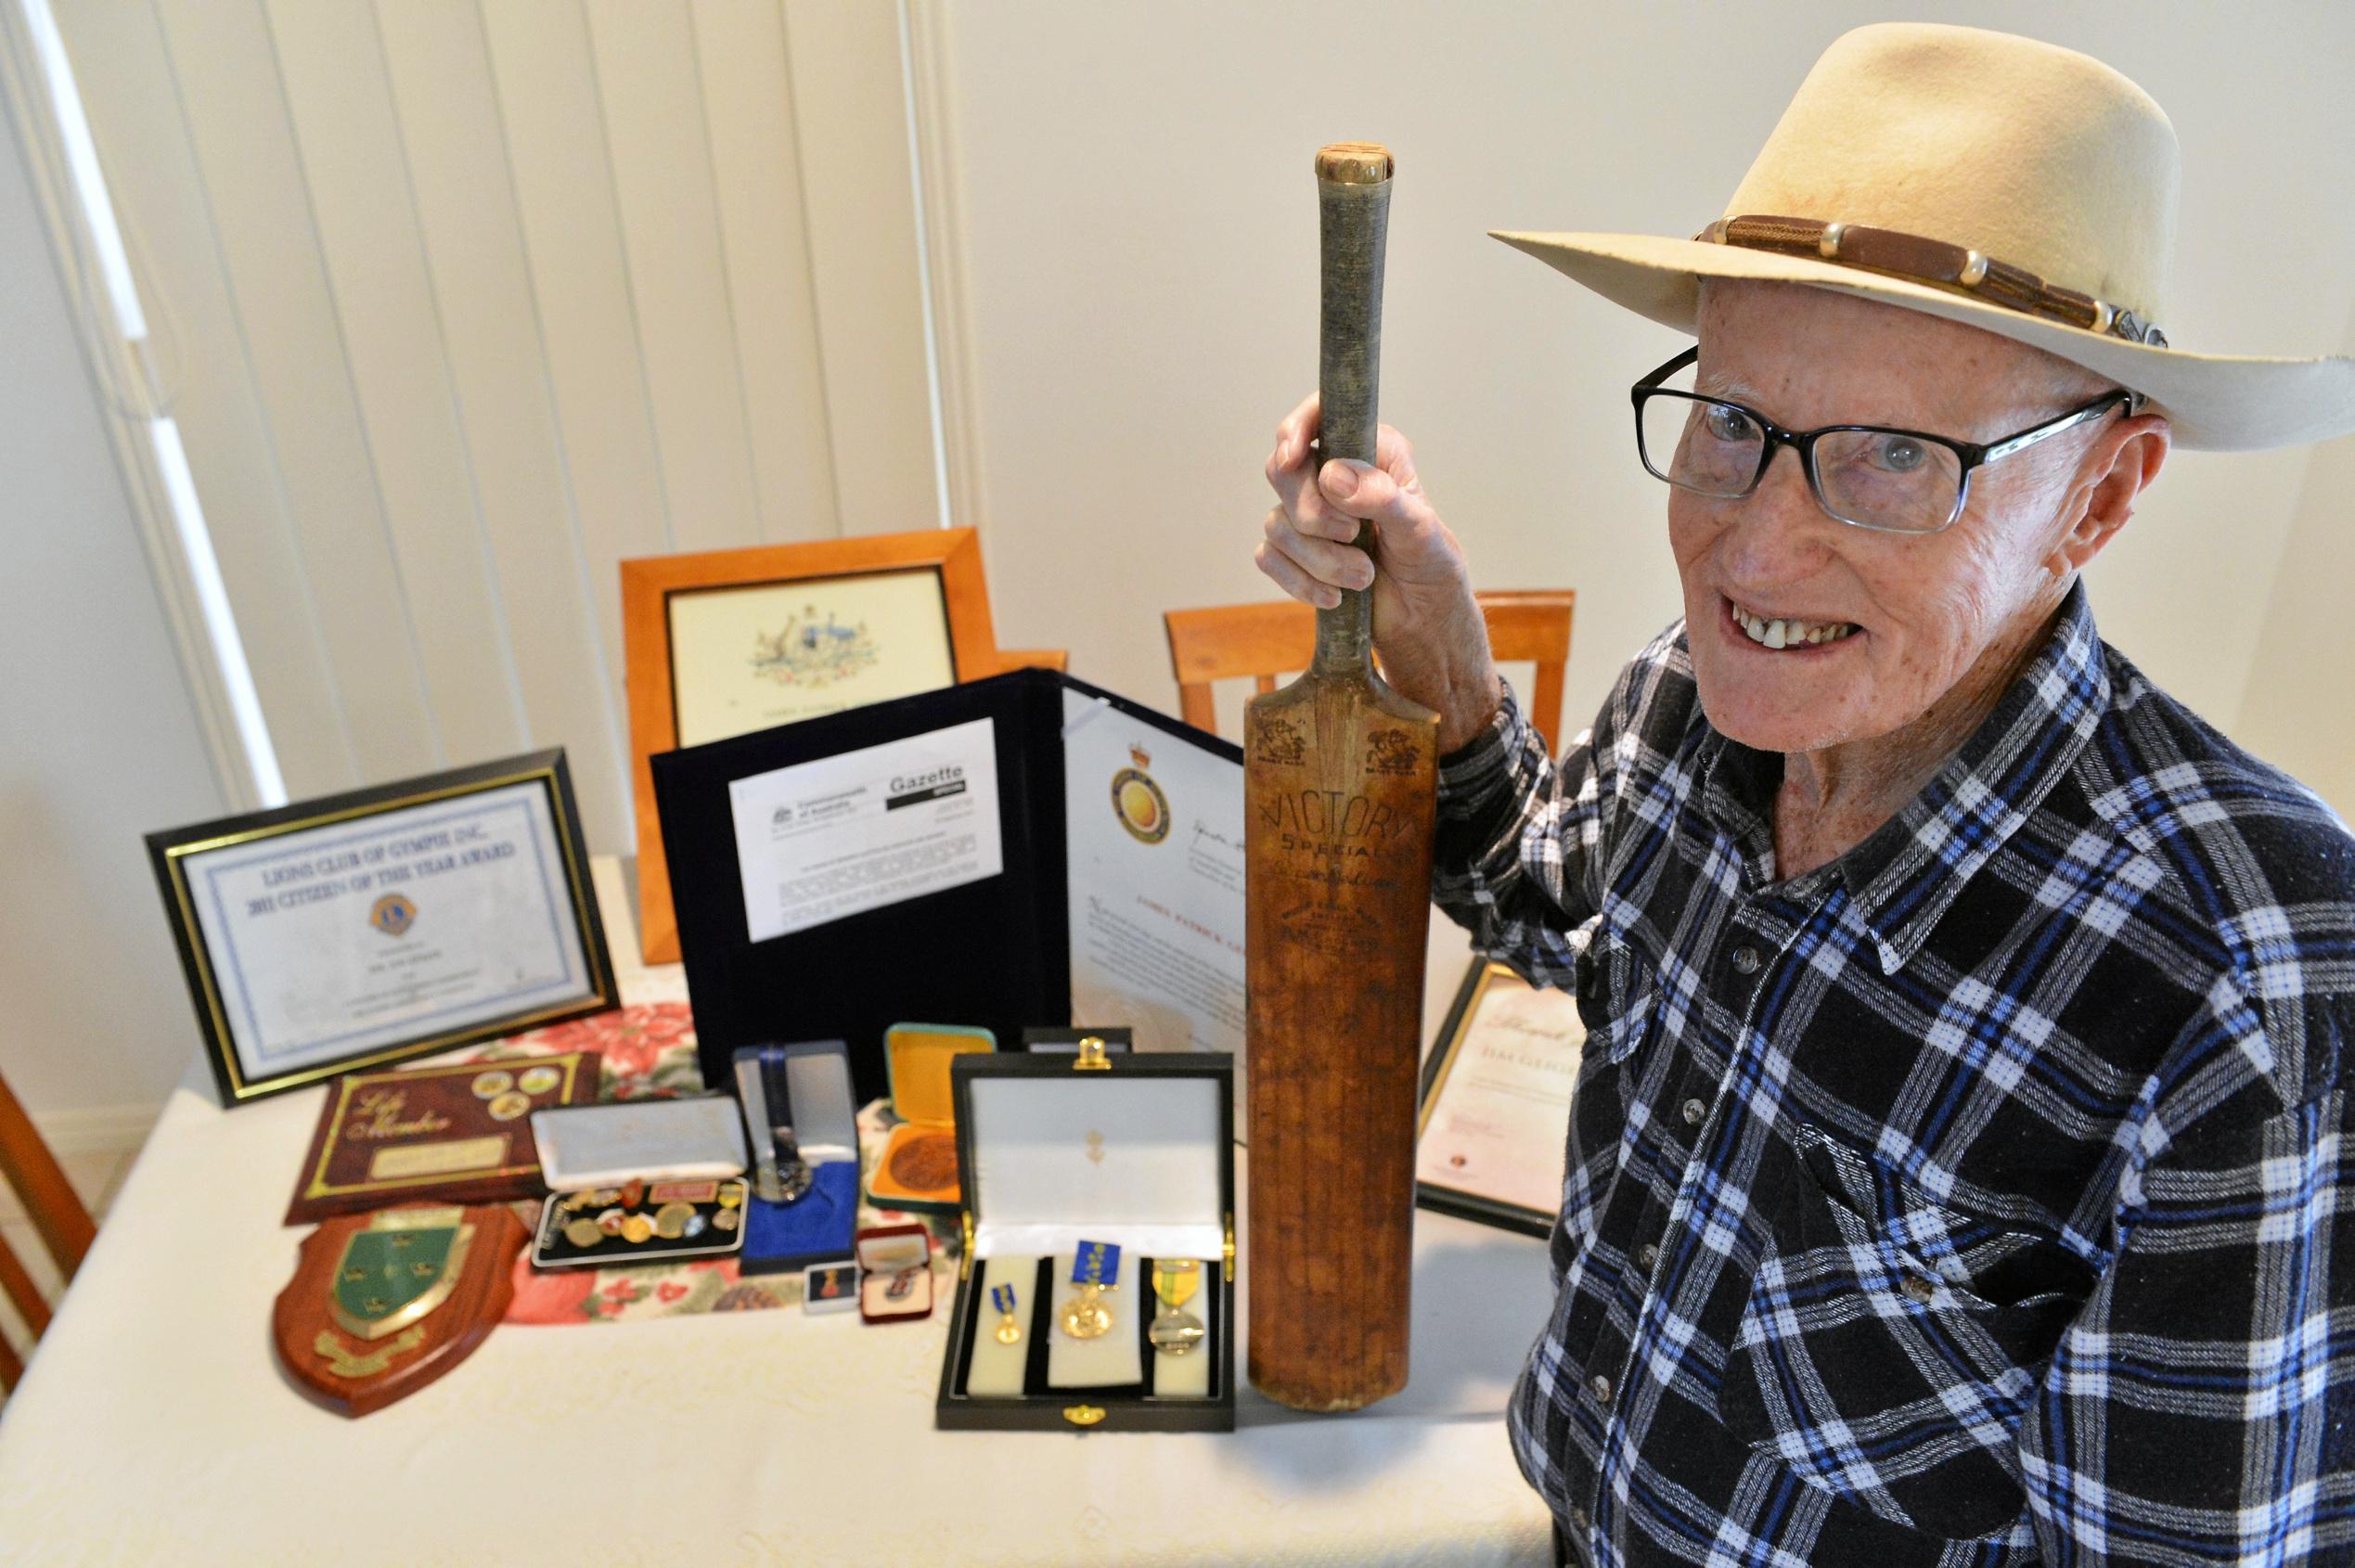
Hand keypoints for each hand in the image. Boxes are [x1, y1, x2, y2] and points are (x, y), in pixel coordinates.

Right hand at [1259, 393, 1502, 749]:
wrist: (1423, 621)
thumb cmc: (1432, 566)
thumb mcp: (1421, 529)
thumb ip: (1382, 496)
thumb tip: (1333, 474)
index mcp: (1370, 451)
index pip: (1319, 414)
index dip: (1296, 429)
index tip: (1292, 456)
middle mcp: (1334, 475)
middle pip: (1284, 471)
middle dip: (1313, 512)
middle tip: (1353, 536)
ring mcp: (1309, 515)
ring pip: (1276, 521)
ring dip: (1318, 558)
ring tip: (1362, 578)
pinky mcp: (1294, 554)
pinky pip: (1269, 558)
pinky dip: (1299, 581)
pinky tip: (1334, 597)